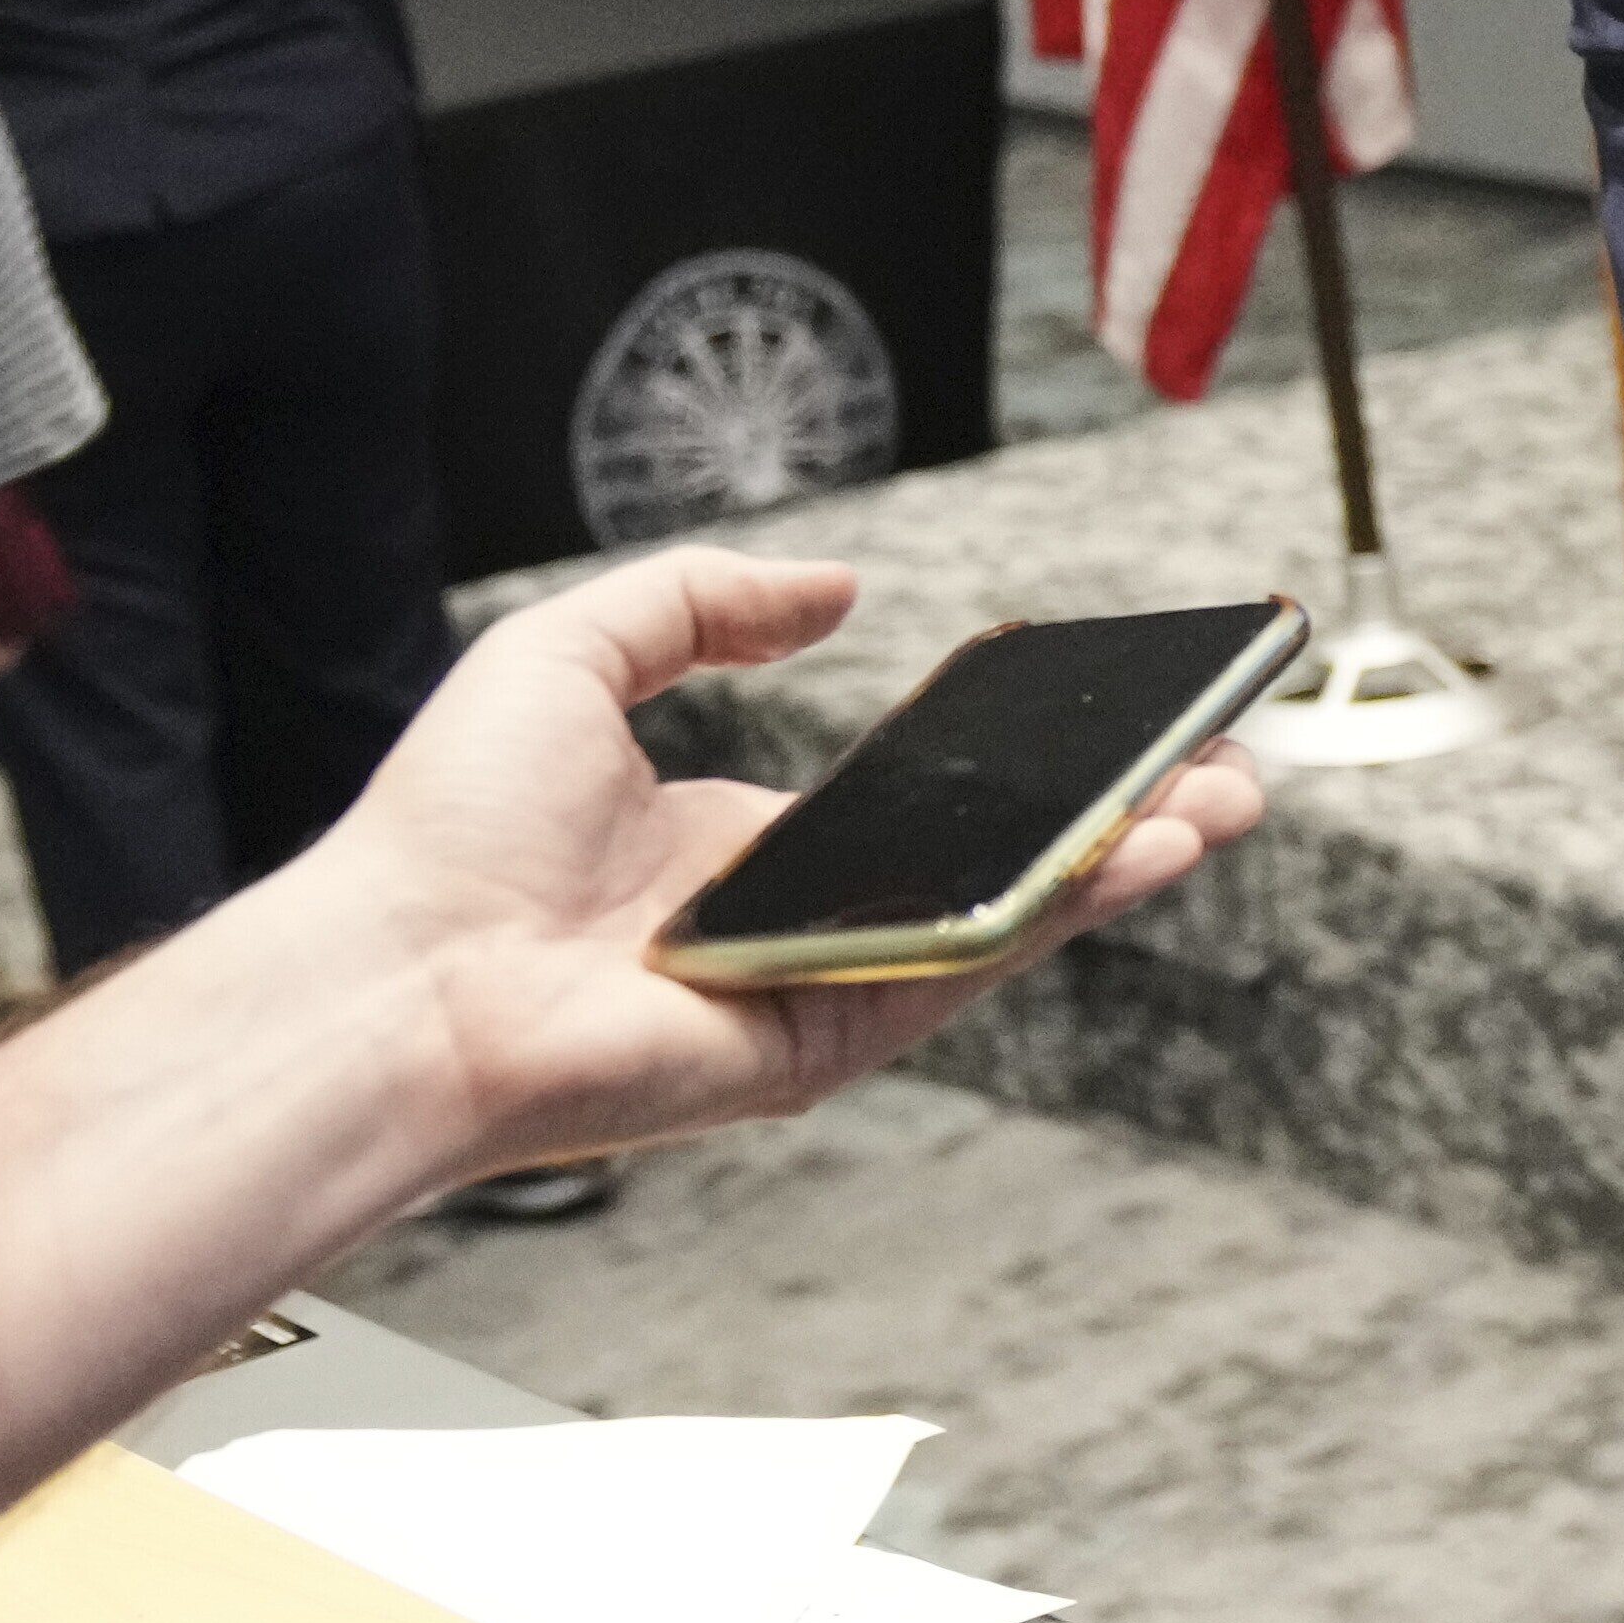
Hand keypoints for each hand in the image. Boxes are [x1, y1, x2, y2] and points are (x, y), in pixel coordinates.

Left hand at [266, 551, 1262, 1166]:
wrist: (396, 967)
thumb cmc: (443, 830)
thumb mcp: (570, 654)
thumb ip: (700, 599)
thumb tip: (837, 587)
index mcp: (743, 847)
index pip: (919, 800)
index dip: (1020, 755)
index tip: (1103, 705)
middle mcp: (800, 918)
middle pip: (995, 861)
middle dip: (1115, 812)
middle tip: (1215, 759)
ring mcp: (825, 982)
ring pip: (1010, 915)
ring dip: (1127, 859)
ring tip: (1227, 798)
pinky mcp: (834, 1035)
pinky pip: (971, 965)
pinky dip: (1067, 910)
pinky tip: (1138, 851)